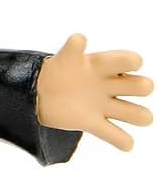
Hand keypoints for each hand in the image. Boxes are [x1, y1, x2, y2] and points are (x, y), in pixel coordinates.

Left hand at [36, 34, 153, 150]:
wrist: (38, 91)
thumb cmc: (56, 70)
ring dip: (139, 116)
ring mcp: (104, 106)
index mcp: (104, 66)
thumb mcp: (63, 57)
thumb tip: (79, 38)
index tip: (126, 64)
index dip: (132, 62)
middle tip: (120, 87)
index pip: (130, 61)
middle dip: (141, 87)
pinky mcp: (93, 124)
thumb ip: (72, 48)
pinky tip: (125, 143)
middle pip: (142, 86)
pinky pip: (117, 136)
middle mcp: (110, 86)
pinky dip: (124, 141)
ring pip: (137, 114)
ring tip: (121, 113)